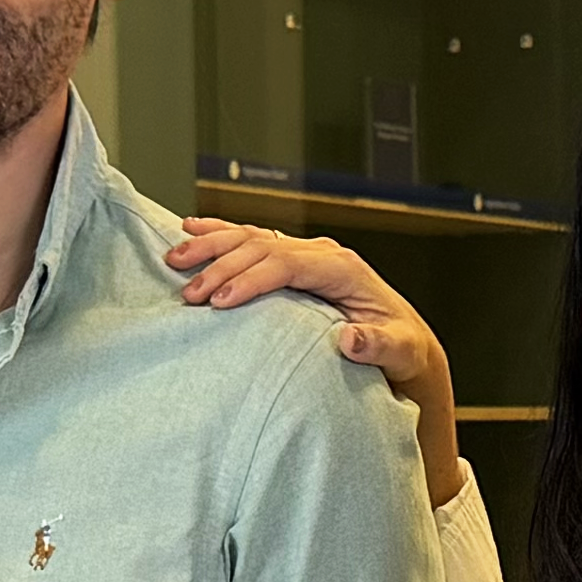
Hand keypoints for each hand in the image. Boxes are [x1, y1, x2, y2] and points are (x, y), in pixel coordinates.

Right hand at [166, 220, 462, 506]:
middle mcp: (324, 254)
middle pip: (262, 247)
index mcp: (343, 269)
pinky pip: (253, 241)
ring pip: (252, 237)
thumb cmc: (401, 349)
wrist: (406, 343)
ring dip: (211, 245)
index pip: (286, 263)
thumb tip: (350, 339)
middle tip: (188, 293)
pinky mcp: (297, 262)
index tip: (219, 302)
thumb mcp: (399, 351)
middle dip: (221, 266)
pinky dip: (221, 235)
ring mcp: (308, 255)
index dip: (249, 279)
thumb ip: (378, 345)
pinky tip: (191, 230)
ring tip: (175, 259)